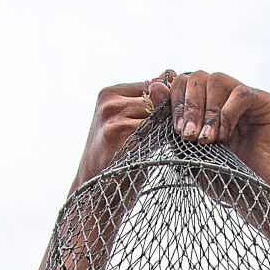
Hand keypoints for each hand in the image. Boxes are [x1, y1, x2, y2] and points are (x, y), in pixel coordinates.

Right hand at [71, 73, 175, 191]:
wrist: (99, 196)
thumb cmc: (121, 163)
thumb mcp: (135, 130)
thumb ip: (150, 106)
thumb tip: (170, 73)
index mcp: (110, 93)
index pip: (154, 85)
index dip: (166, 105)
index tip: (170, 125)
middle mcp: (109, 99)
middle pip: (157, 96)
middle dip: (167, 116)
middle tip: (169, 137)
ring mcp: (111, 113)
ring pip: (157, 111)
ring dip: (166, 127)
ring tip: (161, 147)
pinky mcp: (116, 130)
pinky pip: (153, 127)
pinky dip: (160, 139)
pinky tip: (157, 153)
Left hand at [168, 71, 269, 200]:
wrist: (253, 197)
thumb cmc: (221, 177)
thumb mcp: (187, 152)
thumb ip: (171, 122)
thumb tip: (153, 86)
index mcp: (205, 104)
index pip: (183, 82)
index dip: (175, 101)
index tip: (178, 130)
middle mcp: (224, 96)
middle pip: (198, 77)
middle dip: (190, 107)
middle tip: (190, 136)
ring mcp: (245, 97)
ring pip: (217, 80)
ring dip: (208, 111)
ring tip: (207, 139)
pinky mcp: (266, 102)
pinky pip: (241, 93)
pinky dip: (228, 113)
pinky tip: (224, 136)